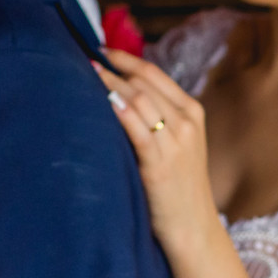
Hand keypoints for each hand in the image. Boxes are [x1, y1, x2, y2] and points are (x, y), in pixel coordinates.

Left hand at [93, 51, 218, 254]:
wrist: (193, 227)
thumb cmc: (180, 188)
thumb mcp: (180, 146)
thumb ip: (160, 119)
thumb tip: (122, 94)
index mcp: (193, 114)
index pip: (155, 75)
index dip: (126, 58)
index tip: (103, 50)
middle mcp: (186, 123)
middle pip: (143, 84)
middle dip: (113, 69)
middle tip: (84, 59)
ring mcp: (175, 143)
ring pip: (138, 101)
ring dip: (109, 84)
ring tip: (85, 74)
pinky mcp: (160, 164)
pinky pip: (136, 128)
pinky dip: (118, 110)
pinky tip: (101, 100)